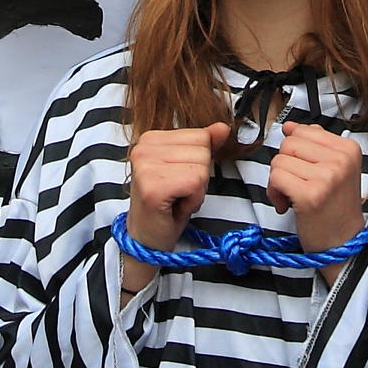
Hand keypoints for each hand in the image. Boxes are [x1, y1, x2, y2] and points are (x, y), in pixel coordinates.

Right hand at [123, 124, 229, 290]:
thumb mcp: (187, 169)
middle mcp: (143, 147)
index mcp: (151, 138)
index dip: (198, 163)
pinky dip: (194, 200)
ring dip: (197, 190)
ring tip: (176, 200)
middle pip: (203, 150)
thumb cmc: (167, 206)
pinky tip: (176, 207)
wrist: (146, 241)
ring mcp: (145, 166)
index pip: (201, 136)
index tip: (179, 180)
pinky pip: (196, 182)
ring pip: (201, 167)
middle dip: (199, 177)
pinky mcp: (153, 187)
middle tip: (178, 193)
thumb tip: (223, 127)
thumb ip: (204, 145)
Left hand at [267, 122, 367, 263]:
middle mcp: (340, 160)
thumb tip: (289, 126)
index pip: (303, 130)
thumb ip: (314, 144)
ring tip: (293, 197)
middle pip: (289, 143)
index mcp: (348, 149)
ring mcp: (327, 177)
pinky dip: (274, 193)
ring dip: (278, 181)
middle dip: (284, 165)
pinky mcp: (311, 195)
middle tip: (296, 185)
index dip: (295, 151)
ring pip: (279, 160)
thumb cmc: (336, 208)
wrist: (343, 244)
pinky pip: (276, 178)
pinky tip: (286, 205)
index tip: (303, 169)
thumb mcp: (335, 169)